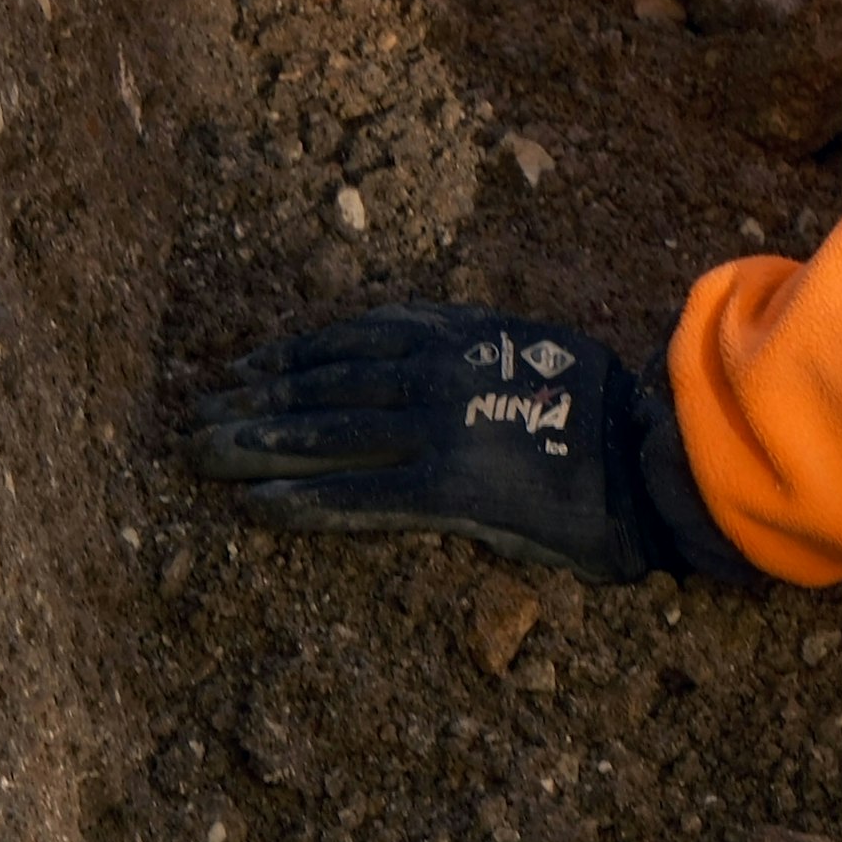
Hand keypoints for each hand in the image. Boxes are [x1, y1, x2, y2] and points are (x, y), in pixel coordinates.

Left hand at [187, 307, 753, 587]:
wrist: (644, 455)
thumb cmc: (598, 404)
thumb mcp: (528, 345)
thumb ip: (467, 345)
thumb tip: (418, 344)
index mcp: (452, 334)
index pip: (345, 339)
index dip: (286, 354)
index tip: (241, 367)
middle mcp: (431, 374)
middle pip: (319, 384)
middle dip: (251, 400)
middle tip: (197, 415)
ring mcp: (433, 430)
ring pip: (322, 434)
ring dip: (254, 446)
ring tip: (202, 455)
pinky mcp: (443, 489)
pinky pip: (354, 494)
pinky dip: (299, 501)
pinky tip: (255, 507)